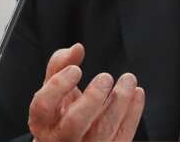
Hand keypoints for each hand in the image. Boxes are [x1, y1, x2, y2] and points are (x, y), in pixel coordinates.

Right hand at [28, 43, 145, 141]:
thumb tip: (77, 48)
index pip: (43, 106)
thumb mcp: (53, 91)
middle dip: (92, 98)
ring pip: (102, 131)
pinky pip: (122, 135)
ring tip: (128, 79)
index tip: (76, 69)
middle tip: (105, 76)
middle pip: (74, 123)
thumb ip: (60, 66)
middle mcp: (60, 140)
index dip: (58, 86)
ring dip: (119, 102)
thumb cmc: (59, 113)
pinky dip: (133, 112)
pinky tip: (137, 93)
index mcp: (43, 123)